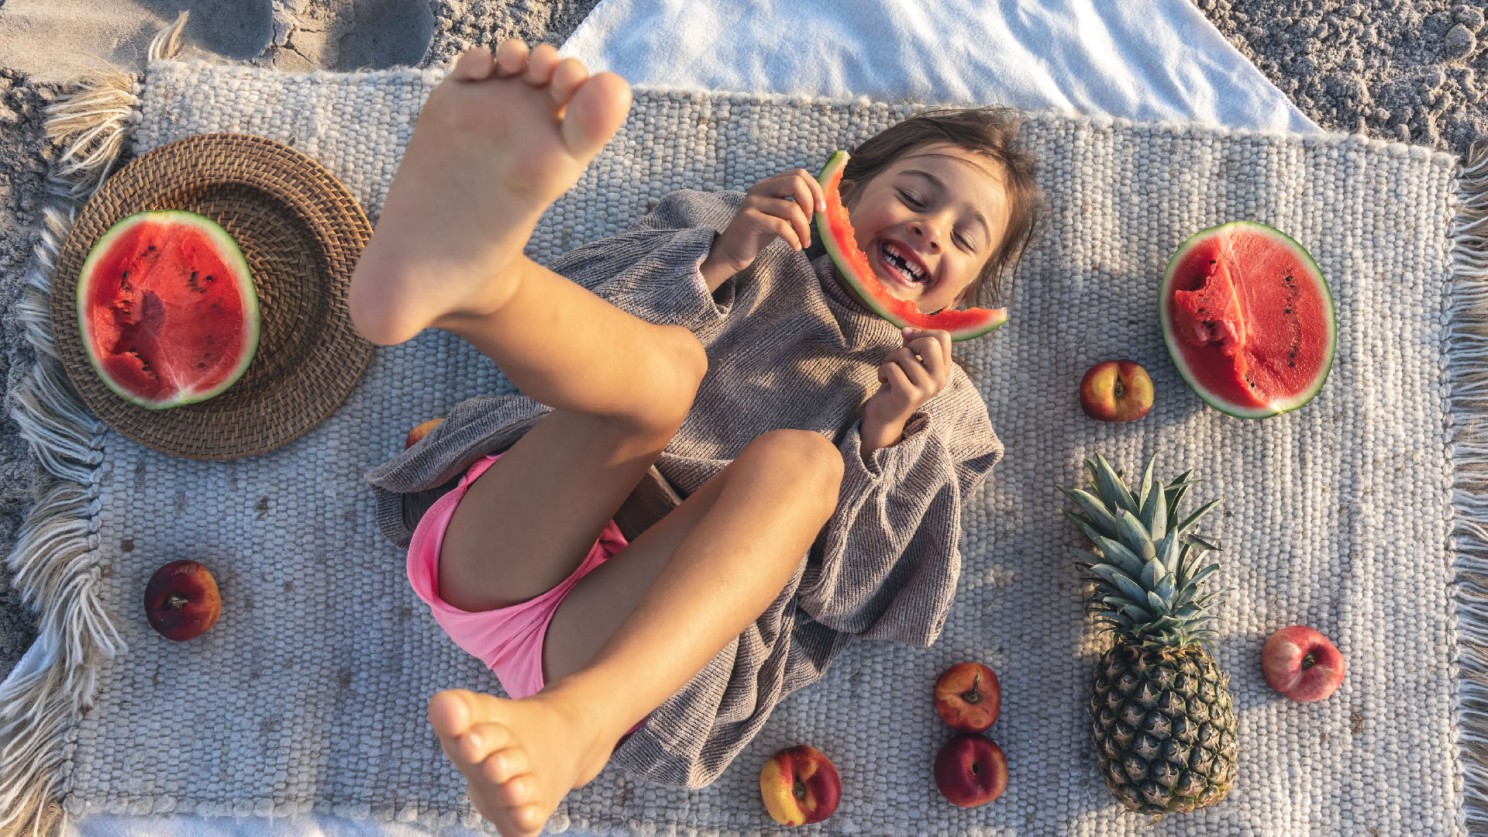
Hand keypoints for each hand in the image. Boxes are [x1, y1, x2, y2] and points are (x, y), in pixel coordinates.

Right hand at [700, 169, 826, 289]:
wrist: (733, 251)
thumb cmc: (760, 233)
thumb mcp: (780, 215)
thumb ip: (795, 205)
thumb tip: (822, 204)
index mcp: (769, 184)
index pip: (799, 173)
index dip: (815, 189)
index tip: (821, 209)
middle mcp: (760, 188)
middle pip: (796, 182)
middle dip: (810, 202)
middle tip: (811, 222)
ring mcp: (753, 202)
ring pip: (791, 209)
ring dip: (804, 229)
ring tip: (804, 242)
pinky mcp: (749, 219)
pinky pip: (780, 226)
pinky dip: (793, 238)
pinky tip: (796, 247)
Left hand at [862, 327, 952, 448]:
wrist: (886, 415)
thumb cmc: (898, 383)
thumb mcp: (909, 361)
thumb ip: (912, 344)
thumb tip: (906, 330)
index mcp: (943, 369)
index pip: (943, 337)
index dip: (922, 333)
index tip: (908, 342)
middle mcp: (940, 379)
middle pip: (930, 343)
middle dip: (908, 345)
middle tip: (899, 358)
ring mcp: (927, 388)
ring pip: (905, 355)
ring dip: (889, 359)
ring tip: (888, 372)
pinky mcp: (909, 396)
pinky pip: (892, 368)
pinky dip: (882, 370)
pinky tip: (883, 380)